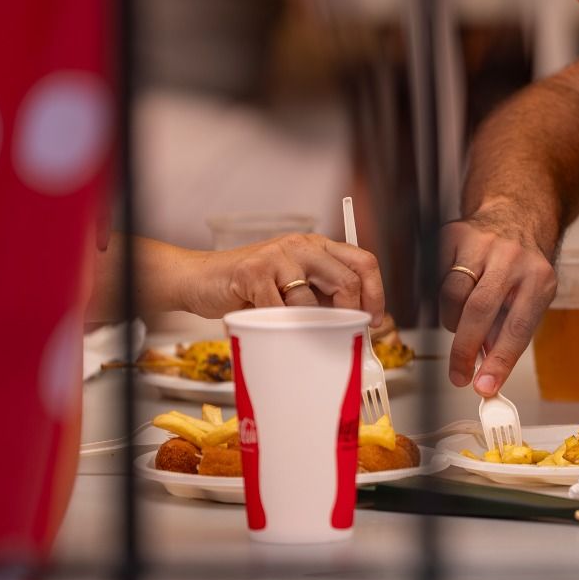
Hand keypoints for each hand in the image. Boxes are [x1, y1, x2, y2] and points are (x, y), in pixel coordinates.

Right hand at [178, 234, 384, 319]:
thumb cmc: (251, 287)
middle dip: (351, 314)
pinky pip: (279, 310)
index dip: (376, 292)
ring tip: (299, 333)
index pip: (363, 262)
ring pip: (310, 300)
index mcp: (317, 246)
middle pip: (346, 280)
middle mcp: (301, 246)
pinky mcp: (253, 273)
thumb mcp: (294, 283)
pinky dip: (280, 326)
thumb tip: (357, 321)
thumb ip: (322, 294)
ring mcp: (277, 257)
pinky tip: (273, 329)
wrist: (203, 278)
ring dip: (309, 326)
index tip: (374, 319)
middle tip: (345, 333)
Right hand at [440, 207, 557, 395]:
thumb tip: (487, 372)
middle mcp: (511, 258)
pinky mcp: (454, 235)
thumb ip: (510, 332)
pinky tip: (459, 292)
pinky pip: (439, 278)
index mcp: (539, 278)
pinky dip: (445, 295)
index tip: (484, 386)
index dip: (499, 361)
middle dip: (464, 350)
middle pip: (479, 312)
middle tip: (459, 375)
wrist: (516, 214)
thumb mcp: (533, 298)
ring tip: (464, 323)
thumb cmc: (525, 265)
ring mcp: (481, 243)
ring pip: (452, 296)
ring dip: (453, 322)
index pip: (517, 328)